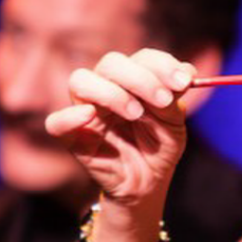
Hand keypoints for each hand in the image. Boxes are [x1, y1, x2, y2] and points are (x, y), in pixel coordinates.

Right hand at [45, 48, 194, 206]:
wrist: (149, 182)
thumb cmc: (159, 147)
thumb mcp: (174, 123)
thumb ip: (175, 97)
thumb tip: (186, 70)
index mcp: (132, 80)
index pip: (141, 58)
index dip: (162, 64)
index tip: (184, 81)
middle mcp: (106, 88)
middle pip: (110, 63)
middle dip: (140, 78)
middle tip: (162, 99)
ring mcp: (87, 110)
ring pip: (80, 80)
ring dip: (112, 92)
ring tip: (136, 114)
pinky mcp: (73, 137)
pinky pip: (56, 122)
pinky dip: (69, 116)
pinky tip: (90, 116)